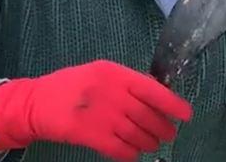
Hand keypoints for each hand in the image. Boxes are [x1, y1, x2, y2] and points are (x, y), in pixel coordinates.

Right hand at [0, 59, 192, 160]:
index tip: (186, 113)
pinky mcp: (92, 137)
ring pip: (138, 135)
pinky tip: (134, 153)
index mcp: (114, 73)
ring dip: (150, 142)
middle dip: (163, 127)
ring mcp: (102, 116)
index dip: (172, 103)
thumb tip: (153, 92)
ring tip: (154, 143)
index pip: (152, 89)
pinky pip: (122, 151)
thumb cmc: (71, 85)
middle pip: (147, 115)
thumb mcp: (99, 72)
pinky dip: (132, 154)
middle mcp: (112, 93)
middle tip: (169, 133)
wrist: (38, 102)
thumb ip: (125, 81)